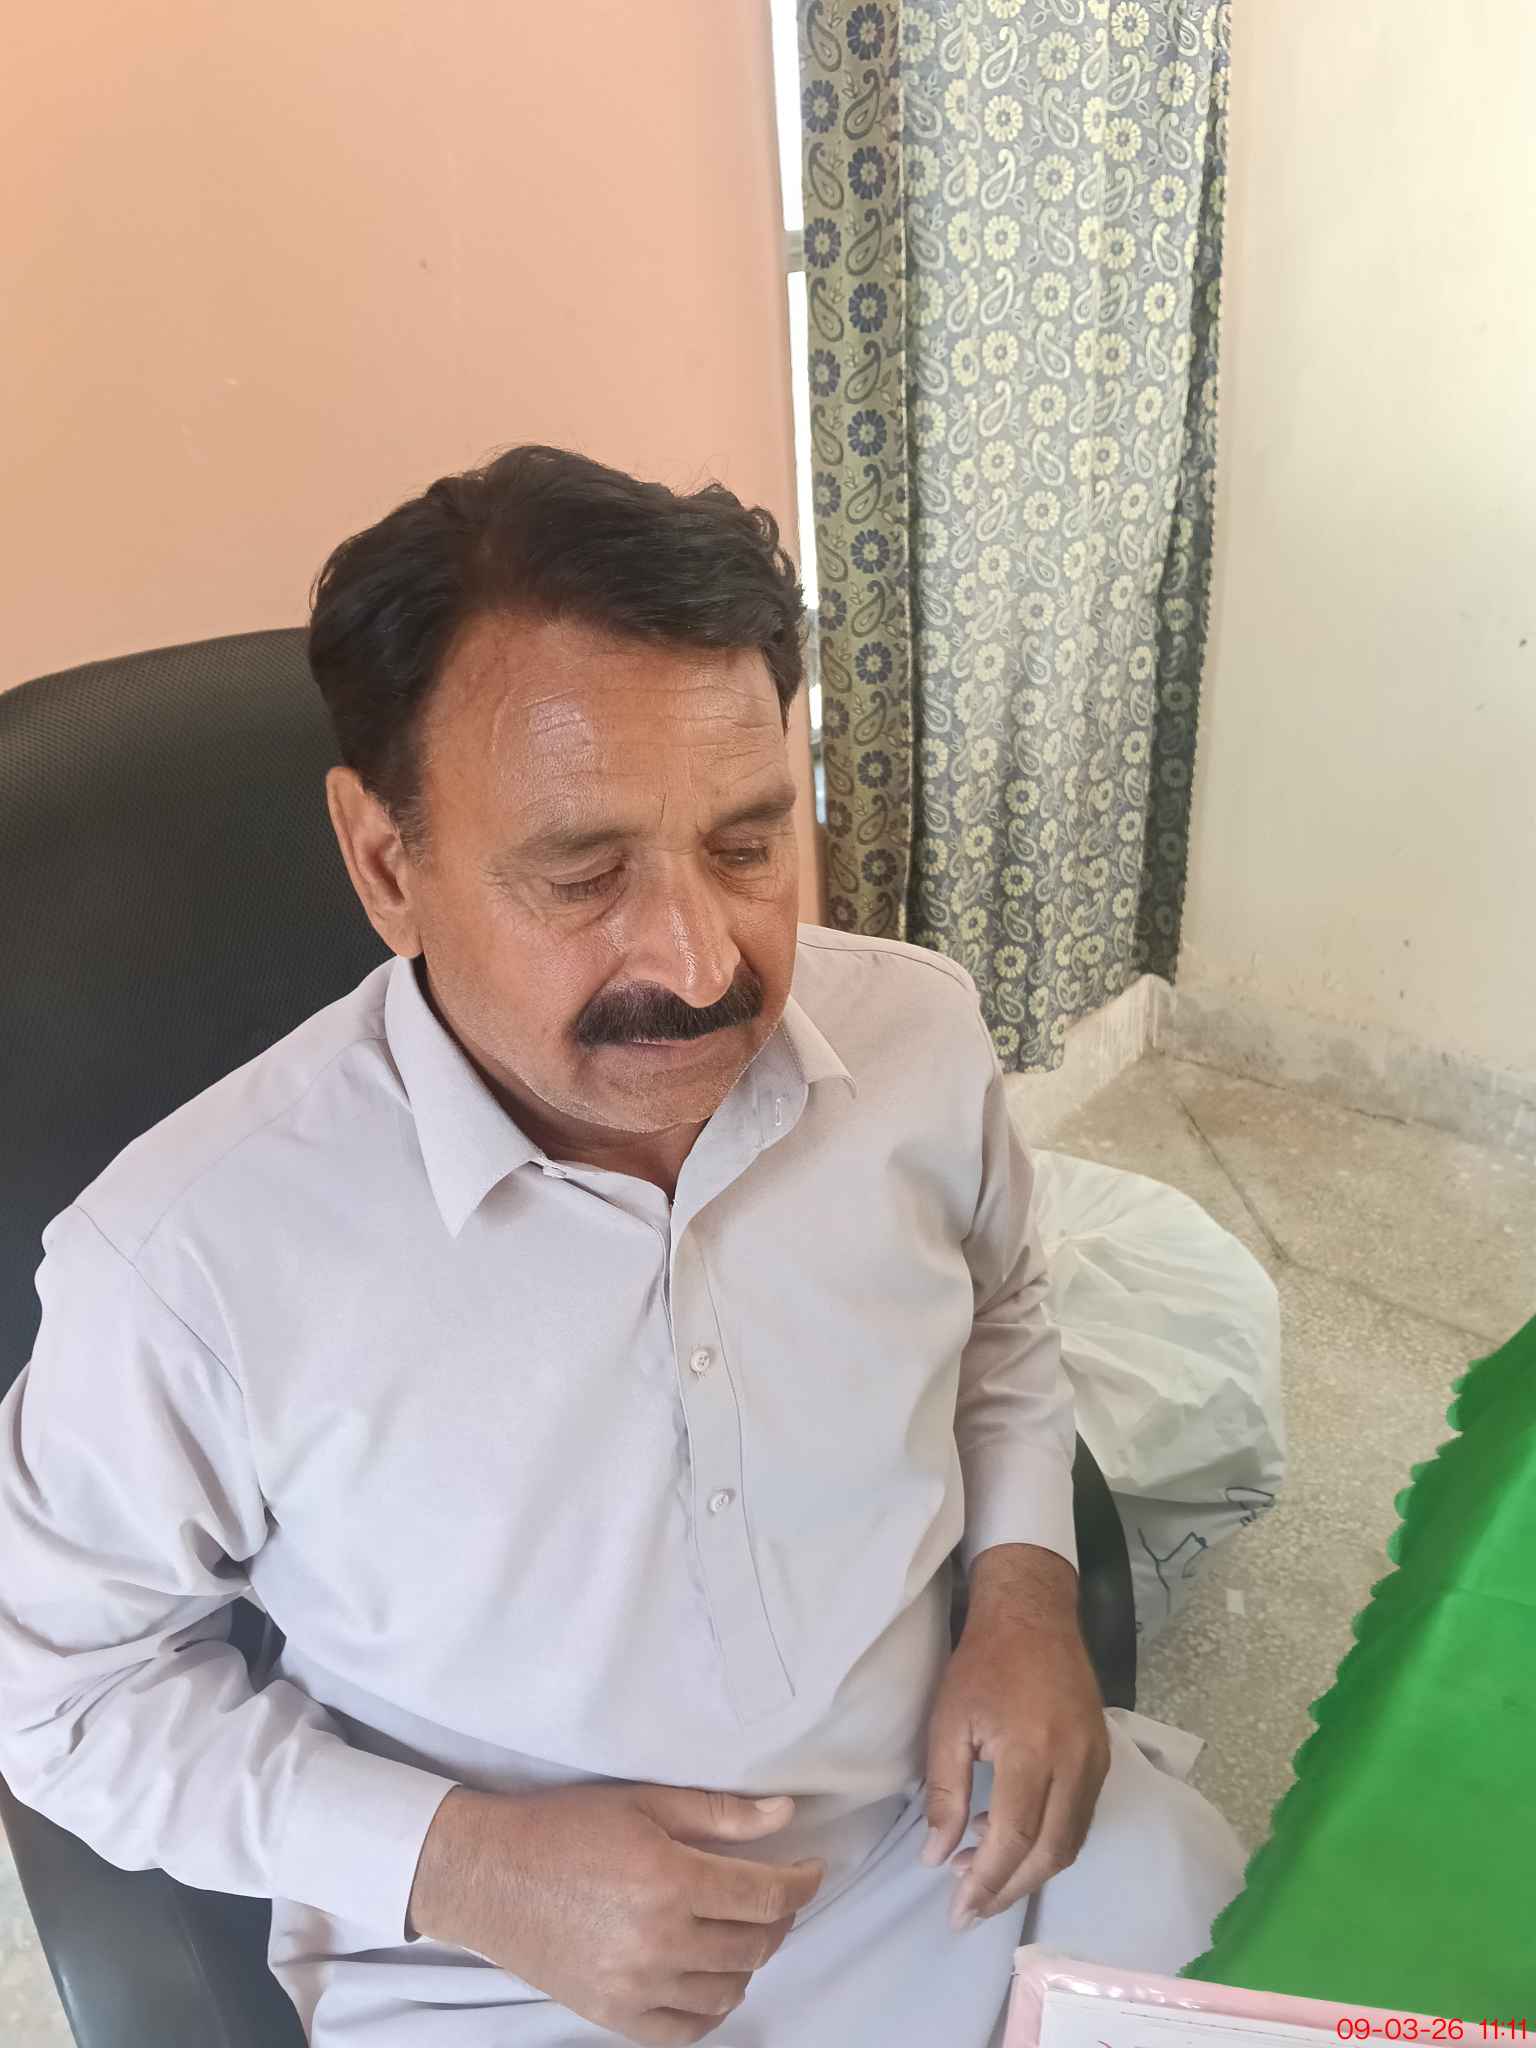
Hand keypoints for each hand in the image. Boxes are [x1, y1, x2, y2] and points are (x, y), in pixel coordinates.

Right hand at [406, 1781, 824, 2045]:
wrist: (489, 1875)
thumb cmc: (564, 1828)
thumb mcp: (644, 1802)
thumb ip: (720, 1813)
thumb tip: (785, 1812)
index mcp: (670, 1881)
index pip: (767, 1896)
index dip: (802, 1883)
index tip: (811, 1870)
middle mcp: (659, 1942)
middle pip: (755, 1944)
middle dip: (778, 1917)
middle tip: (772, 1894)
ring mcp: (637, 1987)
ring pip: (729, 1988)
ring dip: (747, 1959)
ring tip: (737, 1929)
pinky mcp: (615, 2015)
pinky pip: (688, 2029)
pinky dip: (711, 2007)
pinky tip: (709, 1975)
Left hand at [921, 1543, 1109, 1929]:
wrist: (1033, 1614)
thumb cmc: (982, 1663)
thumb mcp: (947, 1722)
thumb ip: (943, 1793)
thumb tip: (937, 1857)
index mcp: (1031, 1751)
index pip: (1015, 1839)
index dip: (989, 1882)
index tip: (960, 1912)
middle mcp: (1074, 1763)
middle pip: (1050, 1852)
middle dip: (1010, 1888)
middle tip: (970, 1905)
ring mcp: (1095, 1761)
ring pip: (1071, 1841)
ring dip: (1030, 1868)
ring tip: (981, 1870)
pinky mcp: (1102, 1757)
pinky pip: (1080, 1818)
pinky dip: (1049, 1840)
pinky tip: (1009, 1833)